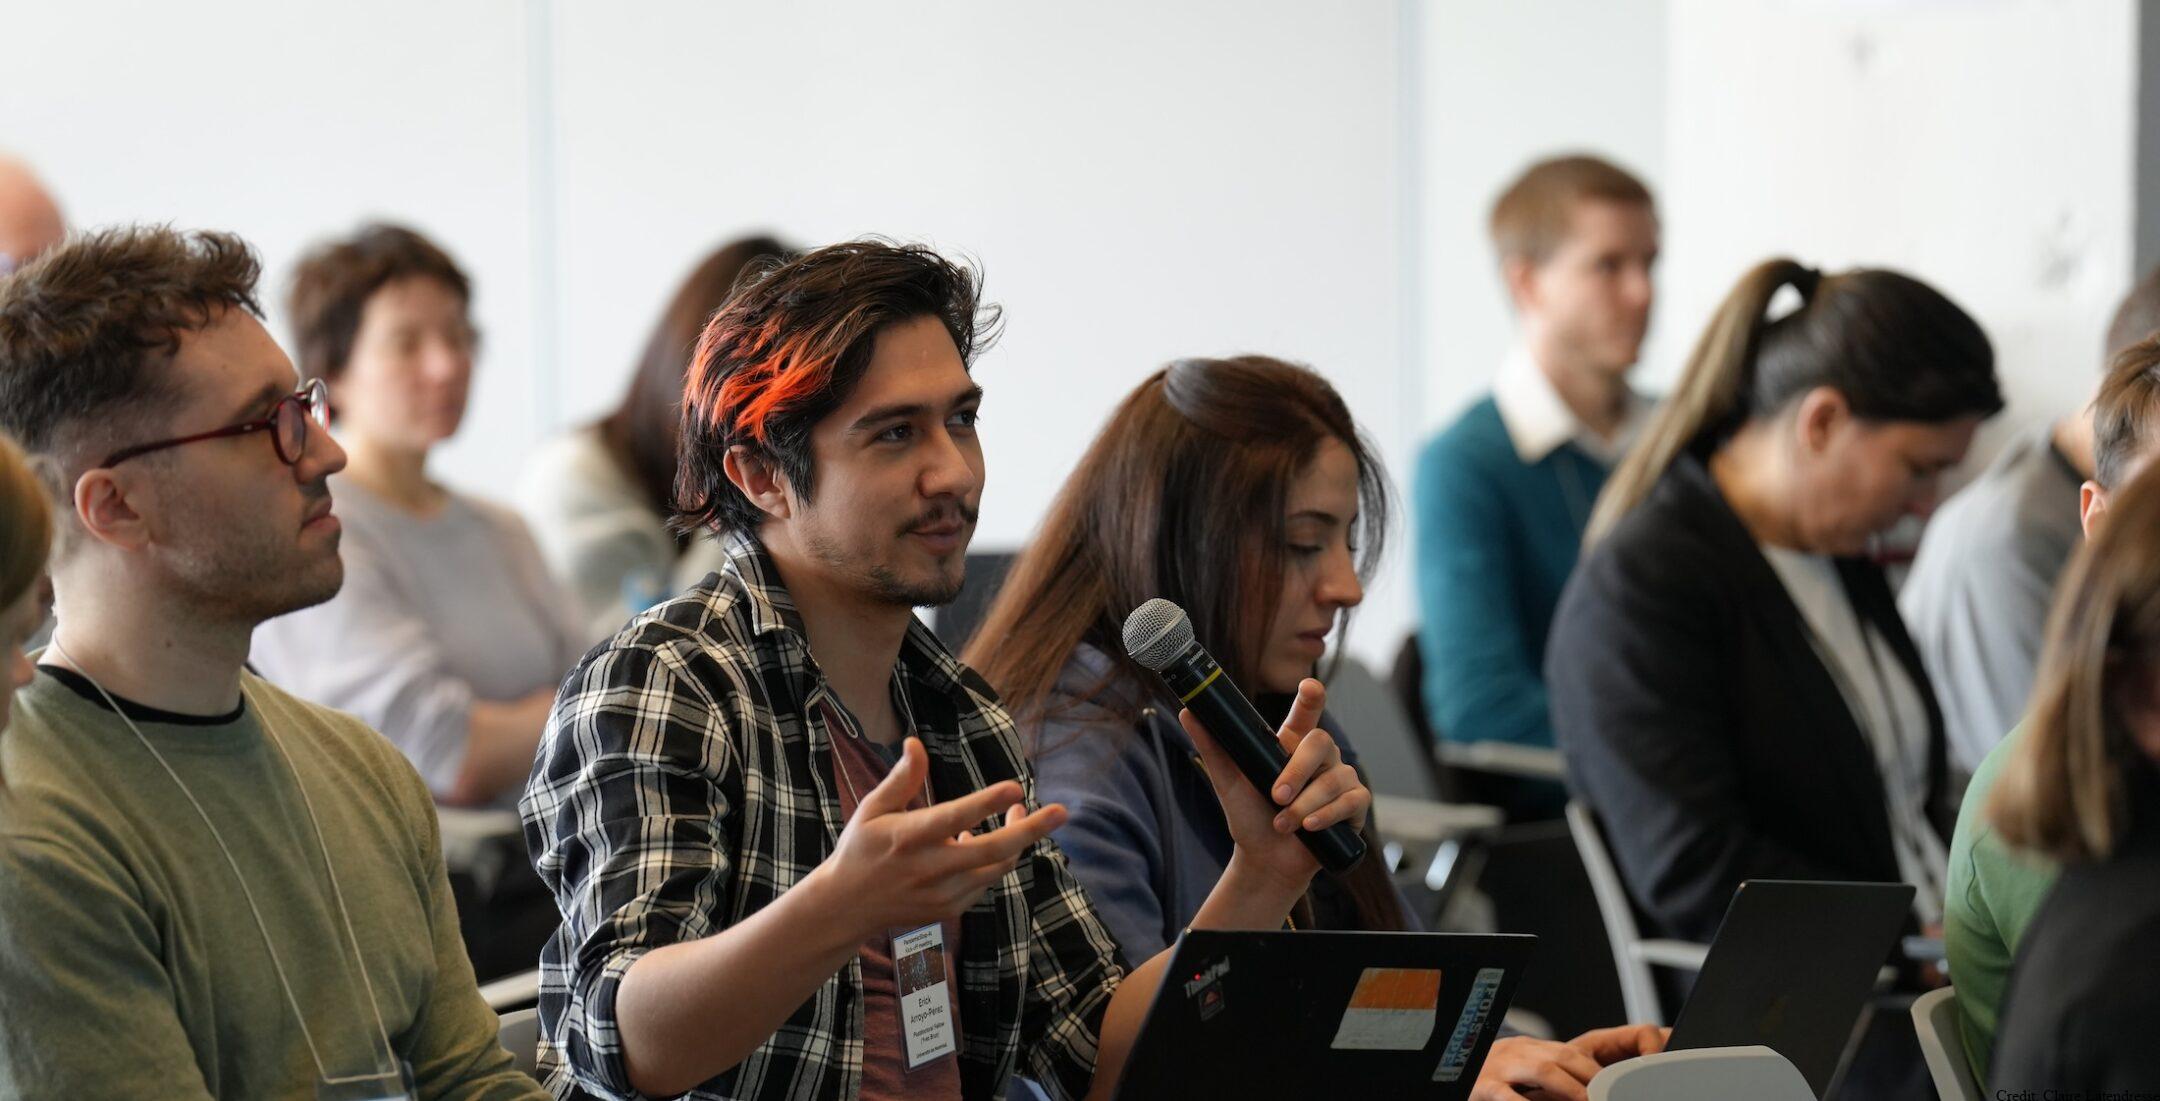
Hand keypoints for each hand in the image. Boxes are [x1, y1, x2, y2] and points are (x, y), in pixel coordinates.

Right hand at [818, 737, 1066, 937]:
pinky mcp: (949, 909)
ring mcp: (942, 894)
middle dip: (1030, 830)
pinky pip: (985, 883)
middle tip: (1061, 812)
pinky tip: (984, 842)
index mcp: (909, 837)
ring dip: (1016, 841)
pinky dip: (994, 862)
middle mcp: (929, 868)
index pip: (955, 818)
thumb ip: (901, 779)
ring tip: (1022, 815)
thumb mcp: (873, 808)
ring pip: (996, 869)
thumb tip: (915, 742)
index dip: (987, 803)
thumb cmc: (860, 848)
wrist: (847, 907)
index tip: (1016, 787)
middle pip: (991, 851)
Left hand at [1179, 678, 1369, 899]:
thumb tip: (1187, 711)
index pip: (1306, 713)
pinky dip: (1328, 815)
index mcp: (1293, 744)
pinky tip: (1311, 827)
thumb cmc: (1249, 817)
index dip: (1311, 697)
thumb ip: (1213, 747)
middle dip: (1297, 771)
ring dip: (1305, 805)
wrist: (1265, 861)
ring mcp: (1340, 779)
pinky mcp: (1354, 805)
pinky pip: (1351, 801)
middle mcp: (1320, 758)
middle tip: (1276, 796)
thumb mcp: (1227, 781)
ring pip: (1333, 779)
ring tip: (1283, 824)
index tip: (1309, 686)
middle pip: (1321, 742)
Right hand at [1471, 1025, 1664, 1100]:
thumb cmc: (1489, 1078)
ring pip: (1542, 1069)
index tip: (1617, 1090)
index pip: (1572, 1053)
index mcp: (1529, 1048)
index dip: (1597, 1072)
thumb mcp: (1519, 1071)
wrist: (1444, 1069)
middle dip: (1590, 1078)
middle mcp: (1516, 1052)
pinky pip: (1508, 1096)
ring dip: (1570, 1088)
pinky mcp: (1482, 1087)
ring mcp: (1499, 1068)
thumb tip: (1586, 1092)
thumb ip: (1548, 1076)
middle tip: (1609, 1097)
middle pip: (1562, 1057)